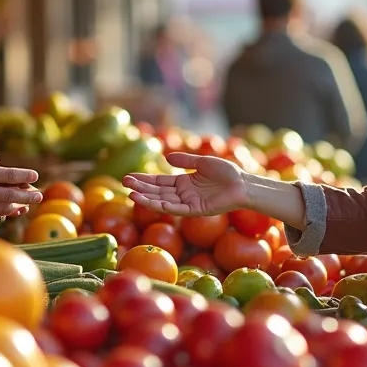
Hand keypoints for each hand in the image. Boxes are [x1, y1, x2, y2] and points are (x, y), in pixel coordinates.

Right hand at [122, 152, 248, 216]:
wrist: (243, 184)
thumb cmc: (226, 172)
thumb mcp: (202, 162)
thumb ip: (185, 160)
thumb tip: (165, 157)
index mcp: (183, 182)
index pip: (159, 182)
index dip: (144, 180)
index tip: (129, 178)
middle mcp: (183, 194)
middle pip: (157, 192)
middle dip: (141, 188)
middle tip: (124, 184)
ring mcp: (189, 203)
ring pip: (164, 202)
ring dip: (148, 199)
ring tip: (132, 195)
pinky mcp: (197, 210)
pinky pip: (179, 210)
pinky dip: (167, 207)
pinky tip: (155, 203)